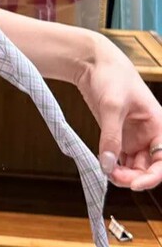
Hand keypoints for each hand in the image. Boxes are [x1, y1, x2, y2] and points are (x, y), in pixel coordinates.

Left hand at [74, 32, 161, 190]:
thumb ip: (111, 136)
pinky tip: (104, 166)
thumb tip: (108, 165)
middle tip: (113, 177)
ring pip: (135, 165)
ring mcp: (134, 136)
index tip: (135, 184)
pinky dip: (114, 165)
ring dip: (123, 173)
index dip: (153, 176)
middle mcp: (151, 134)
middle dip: (134, 176)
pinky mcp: (118, 135)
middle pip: (149, 167)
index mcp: (160, 125)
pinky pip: (121, 158)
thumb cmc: (111, 76)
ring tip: (107, 172)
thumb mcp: (112, 106)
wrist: (92, 62)